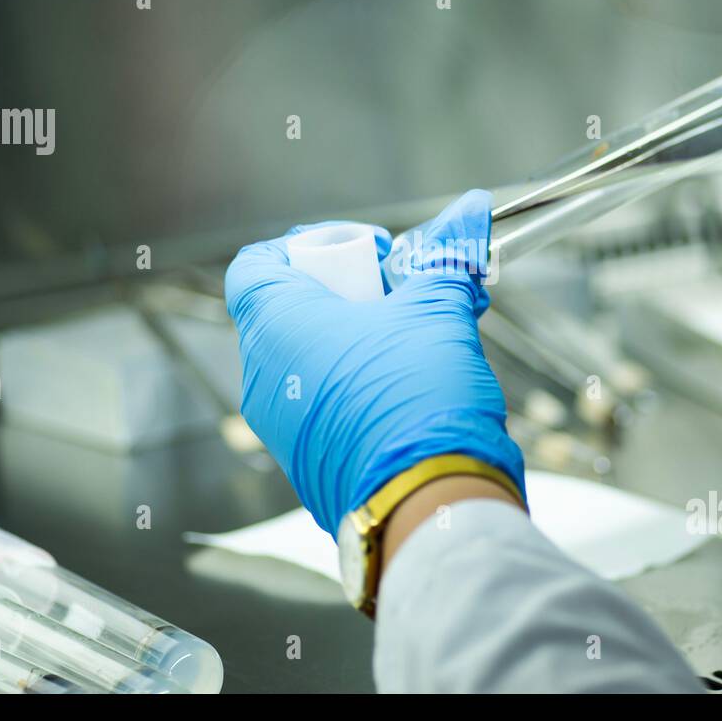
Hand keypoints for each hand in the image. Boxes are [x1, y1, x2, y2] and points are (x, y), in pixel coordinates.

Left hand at [224, 189, 523, 536]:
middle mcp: (263, 375)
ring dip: (352, 343)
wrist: (429, 502)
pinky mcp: (304, 461)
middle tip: (397, 297)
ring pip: (304, 362)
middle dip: (344, 296)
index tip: (361, 254)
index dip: (305, 248)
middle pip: (286, 311)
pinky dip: (353, 385)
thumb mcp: (438, 312)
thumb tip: (466, 217)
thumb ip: (445, 262)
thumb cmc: (419, 399)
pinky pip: (319, 405)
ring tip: (411, 343)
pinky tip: (404, 388)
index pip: (255, 265)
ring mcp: (279, 425)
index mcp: (276, 324)